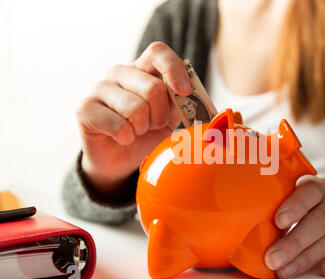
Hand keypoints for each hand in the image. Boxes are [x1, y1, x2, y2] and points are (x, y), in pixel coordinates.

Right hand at [76, 42, 190, 195]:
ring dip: (143, 128)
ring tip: (137, 131)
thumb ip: (187, 105)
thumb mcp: (173, 118)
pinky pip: (118, 125)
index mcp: (143, 69)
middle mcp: (119, 73)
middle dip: (161, 115)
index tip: (184, 92)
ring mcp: (99, 88)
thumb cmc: (148, 133)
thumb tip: (217, 108)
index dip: (174, 70)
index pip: (158, 53)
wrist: (120, 157)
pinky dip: (127, 138)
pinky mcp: (84, 108)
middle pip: (153, 88)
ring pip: (136, 108)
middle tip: (154, 124)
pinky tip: (123, 138)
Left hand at [265, 176, 324, 278]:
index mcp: (318, 188)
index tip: (278, 221)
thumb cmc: (318, 203)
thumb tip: (256, 231)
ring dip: (306, 258)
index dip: (294, 206)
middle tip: (273, 258)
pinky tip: (324, 270)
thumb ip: (286, 207)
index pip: (308, 192)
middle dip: (293, 243)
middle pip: (317, 222)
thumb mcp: (304, 195)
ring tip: (285, 270)